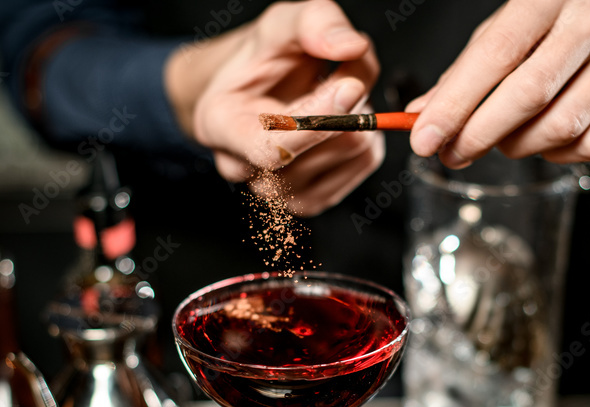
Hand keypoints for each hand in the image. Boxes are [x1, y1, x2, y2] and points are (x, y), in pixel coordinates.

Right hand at [167, 0, 382, 215]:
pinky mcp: (311, 200)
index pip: (272, 148)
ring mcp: (278, 192)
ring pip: (351, 153)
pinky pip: (364, 164)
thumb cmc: (260, 62)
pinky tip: (344, 122)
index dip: (318, 121)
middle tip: (339, 76)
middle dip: (347, 101)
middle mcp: (244, 168)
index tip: (350, 86)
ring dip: (358, 116)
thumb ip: (313, 23)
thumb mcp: (278, 25)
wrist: (254, 91)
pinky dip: (367, 134)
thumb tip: (352, 46)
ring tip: (334, 99)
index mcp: (221, 125)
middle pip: (323, 149)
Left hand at [407, 0, 589, 165]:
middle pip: (531, 92)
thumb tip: (420, 114)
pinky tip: (543, 142)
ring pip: (563, 124)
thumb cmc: (561, 22)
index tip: (424, 137)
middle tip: (454, 154)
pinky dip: (557, 155)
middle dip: (481, 133)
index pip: (496, 53)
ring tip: (500, 142)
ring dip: (519, 146)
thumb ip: (464, 73)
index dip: (456, 103)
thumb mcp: (507, 31)